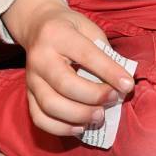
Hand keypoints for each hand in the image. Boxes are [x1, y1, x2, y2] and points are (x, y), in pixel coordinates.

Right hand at [2, 0, 135, 138]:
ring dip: (79, 116)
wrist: (36, 27)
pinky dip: (61, 128)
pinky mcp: (28, 94)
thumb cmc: (69, 29)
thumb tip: (122, 83)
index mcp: (58, 35)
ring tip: (99, 116)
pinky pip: (40, 119)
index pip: (86, 56)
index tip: (127, 85)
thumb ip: (104, 53)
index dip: (109, 72)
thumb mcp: (89, 29)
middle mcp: (40, 57)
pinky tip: (80, 127)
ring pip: (50, 106)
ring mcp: (32, 78)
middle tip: (113, 99)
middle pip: (65, 85)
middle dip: (94, 97)